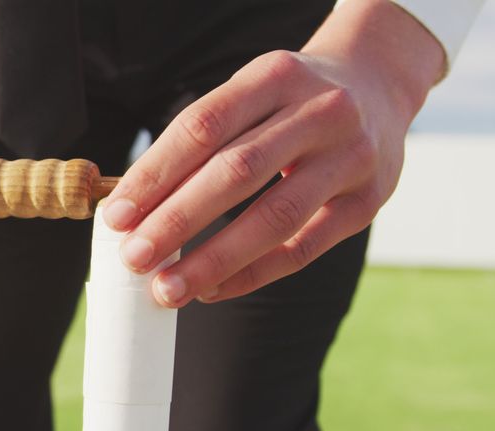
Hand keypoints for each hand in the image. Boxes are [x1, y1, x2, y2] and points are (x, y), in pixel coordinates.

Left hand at [104, 0, 445, 306]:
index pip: (203, 126)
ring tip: (168, 289)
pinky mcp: (368, 201)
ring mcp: (352, 156)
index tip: (116, 216)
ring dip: (213, 259)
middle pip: (236, 172)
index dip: (155, 174)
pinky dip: (252, 274)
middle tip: (134, 258)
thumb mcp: (250, 96)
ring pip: (274, 217)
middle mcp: (320, 111)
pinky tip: (213, 290)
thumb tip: (134, 210)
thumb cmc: (289, 102)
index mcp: (275, 76)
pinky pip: (303, 248)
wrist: (378, 86)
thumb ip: (200, 143)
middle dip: (177, 221)